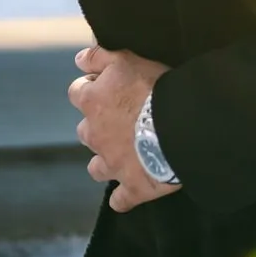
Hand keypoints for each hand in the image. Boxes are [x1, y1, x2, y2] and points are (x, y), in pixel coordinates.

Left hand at [67, 45, 178, 212]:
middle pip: (85, 131)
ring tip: (122, 154)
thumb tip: (79, 60)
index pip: (77, 93)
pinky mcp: (131, 187)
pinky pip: (120, 200)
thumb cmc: (153, 87)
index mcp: (92, 102)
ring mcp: (112, 165)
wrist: (178, 124)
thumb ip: (99, 57)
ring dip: (105, 161)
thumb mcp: (125, 59)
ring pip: (96, 167)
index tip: (105, 86)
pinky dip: (122, 197)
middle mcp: (95, 135)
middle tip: (119, 119)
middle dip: (96, 125)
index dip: (90, 88)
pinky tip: (128, 193)